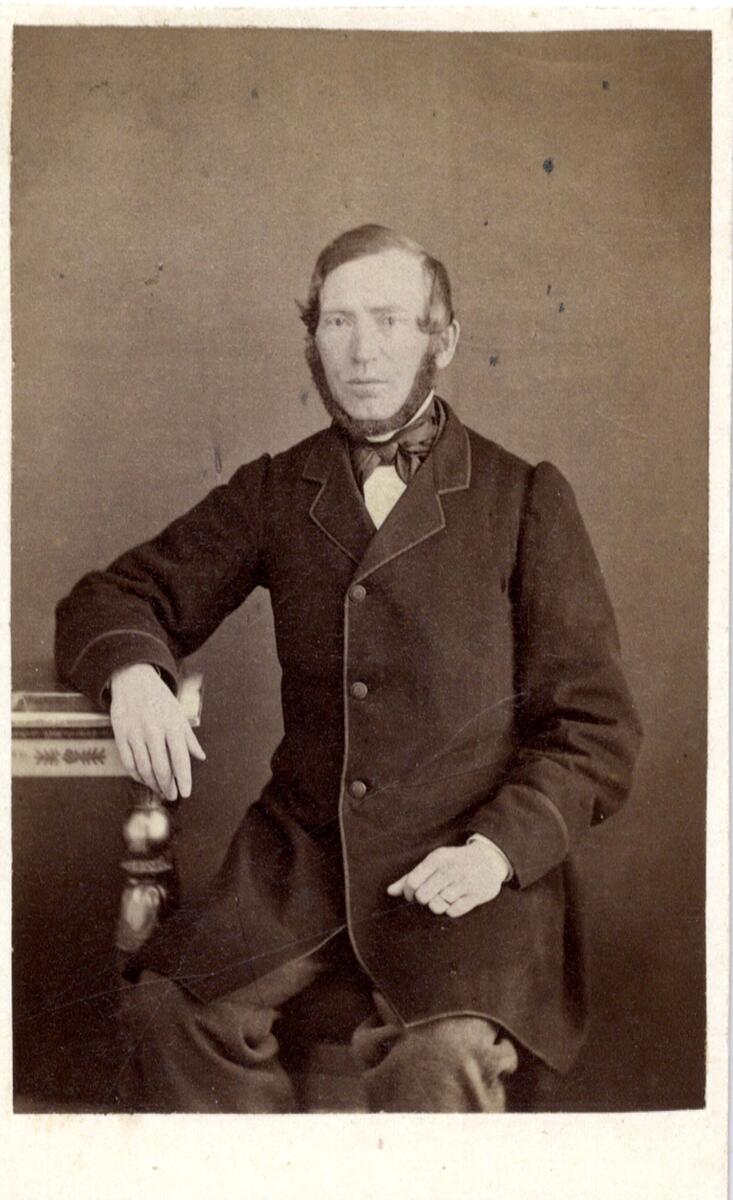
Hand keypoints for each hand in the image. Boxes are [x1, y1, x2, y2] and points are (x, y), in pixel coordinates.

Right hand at [110, 663, 205, 799]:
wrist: (132, 679)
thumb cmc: (160, 699)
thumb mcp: (178, 714)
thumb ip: (189, 738)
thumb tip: (201, 757)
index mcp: (172, 725)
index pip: (180, 759)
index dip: (183, 779)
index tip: (185, 793)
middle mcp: (153, 731)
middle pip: (161, 768)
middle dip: (168, 786)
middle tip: (172, 795)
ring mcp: (135, 733)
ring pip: (144, 769)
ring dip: (152, 784)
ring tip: (160, 790)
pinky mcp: (120, 735)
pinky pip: (128, 763)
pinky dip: (137, 775)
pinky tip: (144, 779)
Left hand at [386, 842, 509, 918]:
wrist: (489, 859)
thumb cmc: (454, 862)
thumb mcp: (433, 862)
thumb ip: (410, 876)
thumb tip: (389, 892)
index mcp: (437, 859)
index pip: (412, 882)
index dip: (408, 893)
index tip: (413, 895)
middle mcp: (450, 870)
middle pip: (422, 897)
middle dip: (422, 901)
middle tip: (429, 897)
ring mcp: (464, 882)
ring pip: (437, 906)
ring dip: (437, 906)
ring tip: (442, 899)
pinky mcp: (476, 895)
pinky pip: (453, 912)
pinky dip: (451, 910)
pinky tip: (455, 902)